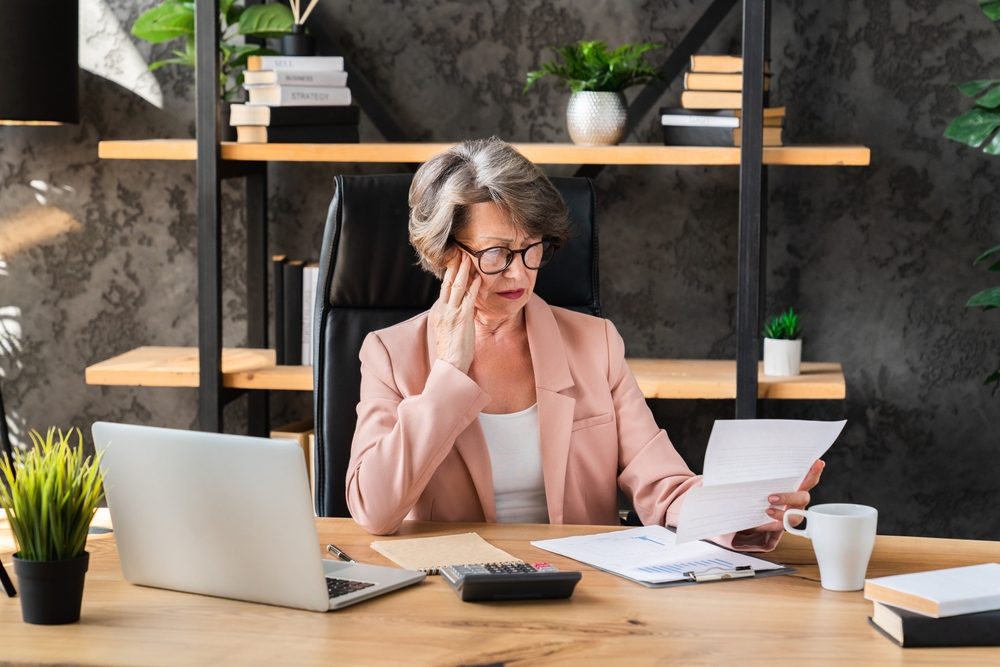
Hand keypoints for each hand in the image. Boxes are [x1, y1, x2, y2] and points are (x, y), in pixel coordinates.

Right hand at [432, 251, 480, 374]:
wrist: (450, 363)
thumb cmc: (452, 349)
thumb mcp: (449, 328)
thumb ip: (455, 314)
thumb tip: (466, 304)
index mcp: (438, 311)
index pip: (444, 288)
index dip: (450, 273)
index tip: (455, 261)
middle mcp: (443, 309)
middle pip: (448, 283)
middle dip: (455, 266)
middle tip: (460, 252)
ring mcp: (452, 313)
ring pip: (457, 287)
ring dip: (464, 271)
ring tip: (468, 257)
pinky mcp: (462, 318)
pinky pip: (469, 298)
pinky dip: (474, 286)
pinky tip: (478, 277)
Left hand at [742, 460, 824, 534]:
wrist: (760, 513)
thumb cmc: (768, 493)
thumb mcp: (772, 485)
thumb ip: (772, 478)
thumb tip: (757, 461)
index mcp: (798, 489)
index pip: (809, 480)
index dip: (815, 472)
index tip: (819, 463)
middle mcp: (799, 502)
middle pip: (802, 498)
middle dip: (788, 497)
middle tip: (771, 497)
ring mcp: (794, 514)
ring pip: (794, 516)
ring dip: (780, 514)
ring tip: (767, 510)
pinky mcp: (784, 525)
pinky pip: (779, 527)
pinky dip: (769, 525)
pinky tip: (758, 524)